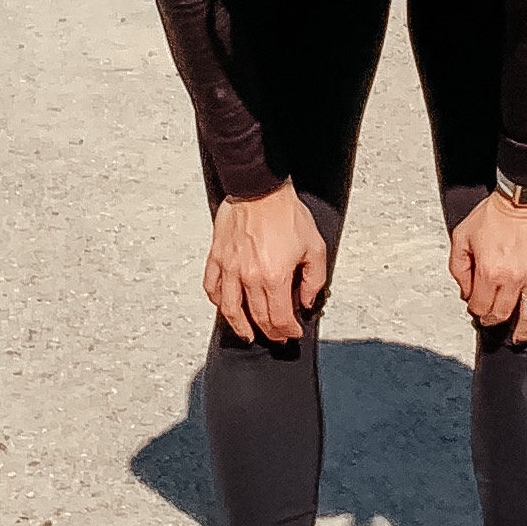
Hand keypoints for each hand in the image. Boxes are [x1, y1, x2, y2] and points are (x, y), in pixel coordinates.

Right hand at [205, 181, 328, 342]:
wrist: (260, 188)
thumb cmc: (286, 213)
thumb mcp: (315, 247)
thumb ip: (314, 280)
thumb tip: (306, 300)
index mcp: (274, 277)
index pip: (280, 318)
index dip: (288, 331)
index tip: (293, 332)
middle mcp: (249, 278)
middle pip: (257, 317)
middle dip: (270, 332)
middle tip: (277, 336)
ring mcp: (229, 268)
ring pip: (230, 309)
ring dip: (240, 327)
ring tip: (248, 334)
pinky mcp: (217, 257)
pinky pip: (212, 287)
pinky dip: (217, 302)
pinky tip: (225, 306)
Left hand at [449, 192, 526, 341]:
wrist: (525, 194)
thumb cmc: (494, 212)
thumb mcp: (462, 236)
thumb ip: (459, 267)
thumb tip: (465, 291)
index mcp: (489, 271)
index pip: (480, 305)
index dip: (476, 311)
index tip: (477, 310)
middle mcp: (514, 278)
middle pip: (503, 312)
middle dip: (495, 320)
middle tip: (494, 322)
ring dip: (523, 329)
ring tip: (520, 337)